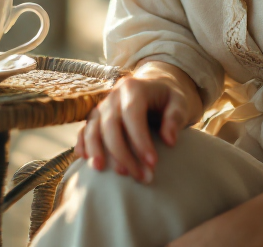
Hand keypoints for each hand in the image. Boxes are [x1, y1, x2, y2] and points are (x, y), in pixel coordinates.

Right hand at [74, 63, 200, 182]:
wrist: (155, 85)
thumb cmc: (168, 97)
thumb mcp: (179, 102)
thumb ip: (175, 118)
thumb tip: (169, 141)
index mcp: (134, 87)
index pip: (132, 114)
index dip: (140, 140)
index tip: (153, 163)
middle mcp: (114, 94)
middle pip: (110, 125)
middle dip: (123, 154)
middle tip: (141, 177)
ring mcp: (103, 105)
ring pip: (93, 128)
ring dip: (98, 151)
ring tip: (107, 172)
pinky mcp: (96, 117)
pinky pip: (84, 130)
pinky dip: (83, 144)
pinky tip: (86, 160)